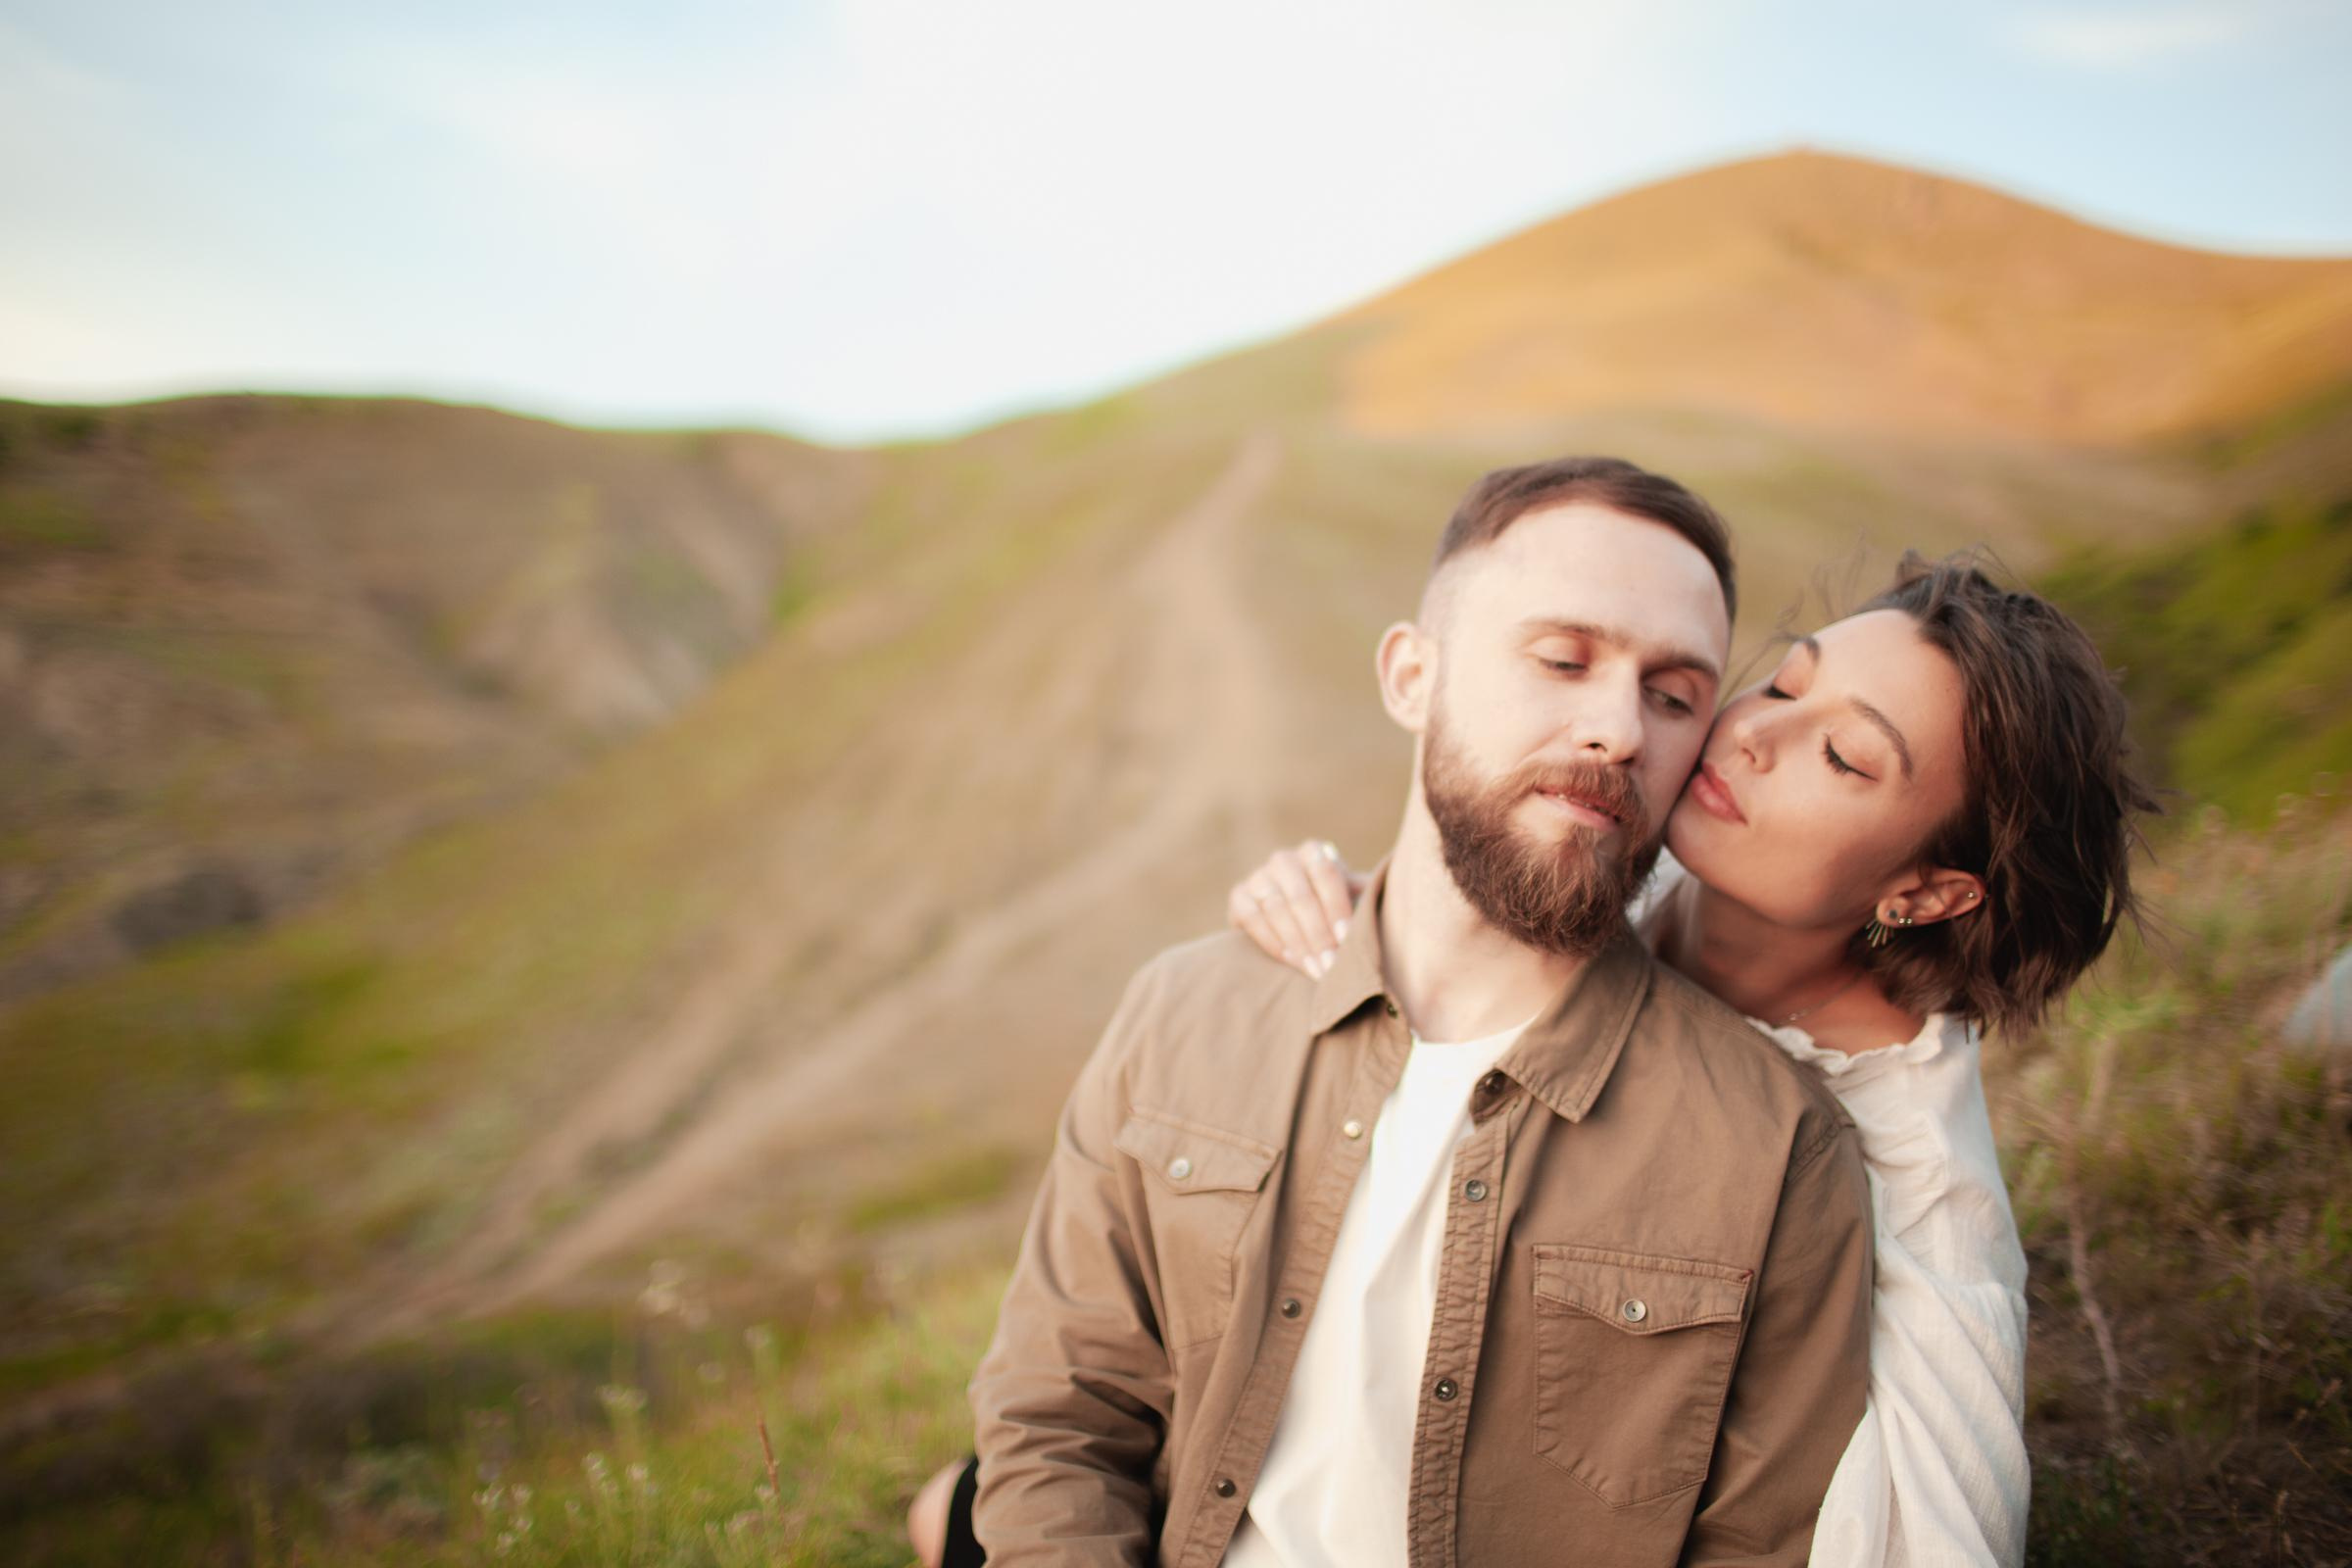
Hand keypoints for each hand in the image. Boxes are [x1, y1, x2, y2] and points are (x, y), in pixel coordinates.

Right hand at [1225, 839, 1365, 978]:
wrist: (1290, 916)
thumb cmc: (1331, 906)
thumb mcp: (1351, 895)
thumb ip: (1367, 896)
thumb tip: (1393, 903)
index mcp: (1314, 853)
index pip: (1326, 874)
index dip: (1336, 907)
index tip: (1346, 939)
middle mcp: (1284, 860)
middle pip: (1300, 896)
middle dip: (1318, 935)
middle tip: (1331, 965)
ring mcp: (1258, 876)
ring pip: (1276, 908)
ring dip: (1298, 943)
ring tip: (1315, 969)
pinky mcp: (1238, 897)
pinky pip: (1253, 918)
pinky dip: (1273, 941)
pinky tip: (1292, 960)